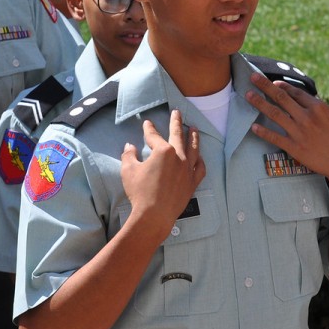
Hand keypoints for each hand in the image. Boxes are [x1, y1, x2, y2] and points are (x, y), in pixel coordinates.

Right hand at [120, 110, 204, 232]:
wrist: (154, 216)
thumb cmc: (140, 192)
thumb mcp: (128, 171)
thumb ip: (129, 155)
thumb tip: (129, 146)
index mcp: (163, 151)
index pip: (154, 136)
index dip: (149, 129)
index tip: (147, 123)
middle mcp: (178, 157)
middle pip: (178, 135)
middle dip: (176, 122)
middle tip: (177, 112)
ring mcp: (187, 170)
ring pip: (193, 149)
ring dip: (193, 137)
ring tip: (194, 128)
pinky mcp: (192, 182)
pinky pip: (200, 168)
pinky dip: (200, 160)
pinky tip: (199, 157)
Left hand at [246, 74, 328, 183]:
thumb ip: (326, 112)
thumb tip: (318, 108)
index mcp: (319, 108)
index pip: (296, 93)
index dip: (282, 86)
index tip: (273, 83)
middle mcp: (307, 117)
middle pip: (281, 97)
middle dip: (265, 86)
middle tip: (252, 77)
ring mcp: (299, 132)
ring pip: (275, 113)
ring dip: (259, 103)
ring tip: (248, 95)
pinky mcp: (294, 147)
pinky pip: (274, 137)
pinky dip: (262, 131)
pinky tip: (253, 126)